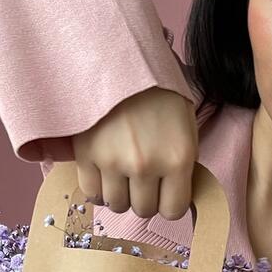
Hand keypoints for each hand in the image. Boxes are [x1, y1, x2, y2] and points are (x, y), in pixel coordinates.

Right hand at [72, 86, 197, 219]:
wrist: (121, 60)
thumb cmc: (159, 93)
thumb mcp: (186, 127)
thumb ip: (182, 165)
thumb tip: (174, 197)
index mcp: (177, 158)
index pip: (173, 211)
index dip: (169, 203)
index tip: (165, 192)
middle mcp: (145, 165)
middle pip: (143, 209)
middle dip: (144, 198)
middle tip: (142, 179)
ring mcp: (113, 161)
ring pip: (116, 204)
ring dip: (120, 194)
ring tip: (122, 174)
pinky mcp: (86, 154)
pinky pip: (91, 192)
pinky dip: (98, 187)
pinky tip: (104, 172)